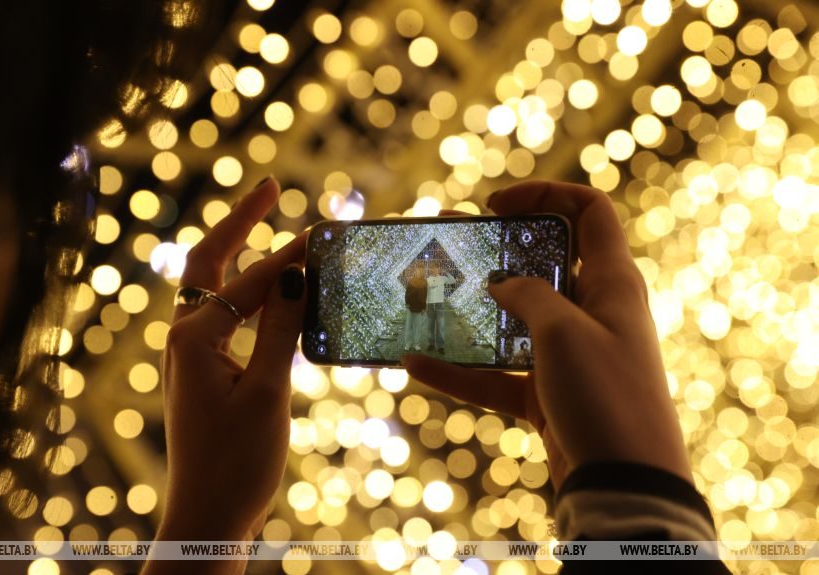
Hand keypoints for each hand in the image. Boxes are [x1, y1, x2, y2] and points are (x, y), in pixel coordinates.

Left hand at [145, 177, 304, 573]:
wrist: (209, 518)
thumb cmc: (236, 461)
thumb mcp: (267, 391)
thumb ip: (280, 328)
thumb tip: (297, 273)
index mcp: (194, 337)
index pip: (250, 280)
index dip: (290, 255)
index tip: (323, 230)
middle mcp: (185, 337)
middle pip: (209, 263)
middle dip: (238, 223)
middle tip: (268, 187)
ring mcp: (192, 355)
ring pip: (215, 288)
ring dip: (241, 255)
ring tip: (269, 225)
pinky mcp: (205, 372)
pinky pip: (225, 316)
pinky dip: (248, 293)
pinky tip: (272, 291)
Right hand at [404, 181, 691, 489]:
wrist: (626, 486)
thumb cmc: (606, 395)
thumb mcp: (564, 332)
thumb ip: (528, 297)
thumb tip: (502, 284)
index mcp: (611, 282)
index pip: (588, 213)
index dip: (546, 195)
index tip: (496, 205)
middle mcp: (592, 312)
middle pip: (541, 264)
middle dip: (494, 250)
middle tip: (449, 240)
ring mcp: (569, 355)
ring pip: (513, 320)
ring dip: (470, 310)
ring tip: (423, 294)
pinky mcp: (548, 394)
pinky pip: (498, 374)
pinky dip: (461, 371)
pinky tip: (417, 364)